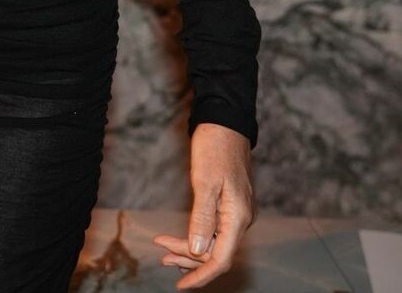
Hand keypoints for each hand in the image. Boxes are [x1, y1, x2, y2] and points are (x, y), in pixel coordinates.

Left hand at [153, 122, 253, 287]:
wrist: (226, 124)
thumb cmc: (215, 148)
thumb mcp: (205, 183)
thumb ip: (202, 218)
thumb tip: (197, 251)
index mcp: (238, 217)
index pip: (221, 259)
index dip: (200, 275)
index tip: (180, 285)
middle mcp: (241, 220)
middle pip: (216, 254)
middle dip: (188, 260)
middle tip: (161, 257)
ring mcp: (237, 214)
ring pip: (214, 243)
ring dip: (190, 249)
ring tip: (164, 251)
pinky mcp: (231, 206)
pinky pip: (215, 231)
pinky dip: (196, 236)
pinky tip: (181, 239)